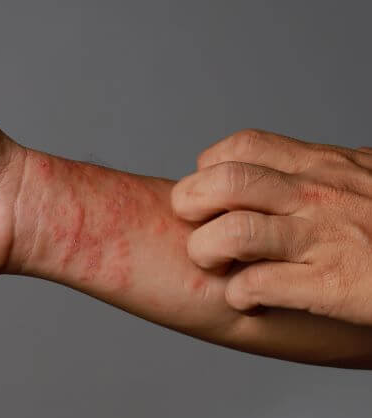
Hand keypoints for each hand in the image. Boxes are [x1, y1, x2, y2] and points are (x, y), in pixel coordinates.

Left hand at [171, 129, 371, 324]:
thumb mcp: (365, 178)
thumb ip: (327, 168)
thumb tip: (297, 161)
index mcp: (323, 166)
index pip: (242, 146)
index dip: (210, 165)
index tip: (208, 186)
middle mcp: (317, 196)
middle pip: (224, 182)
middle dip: (191, 201)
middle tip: (192, 222)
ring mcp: (323, 239)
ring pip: (232, 233)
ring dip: (206, 250)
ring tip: (213, 262)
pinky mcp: (331, 286)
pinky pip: (257, 284)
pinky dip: (238, 294)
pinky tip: (245, 298)